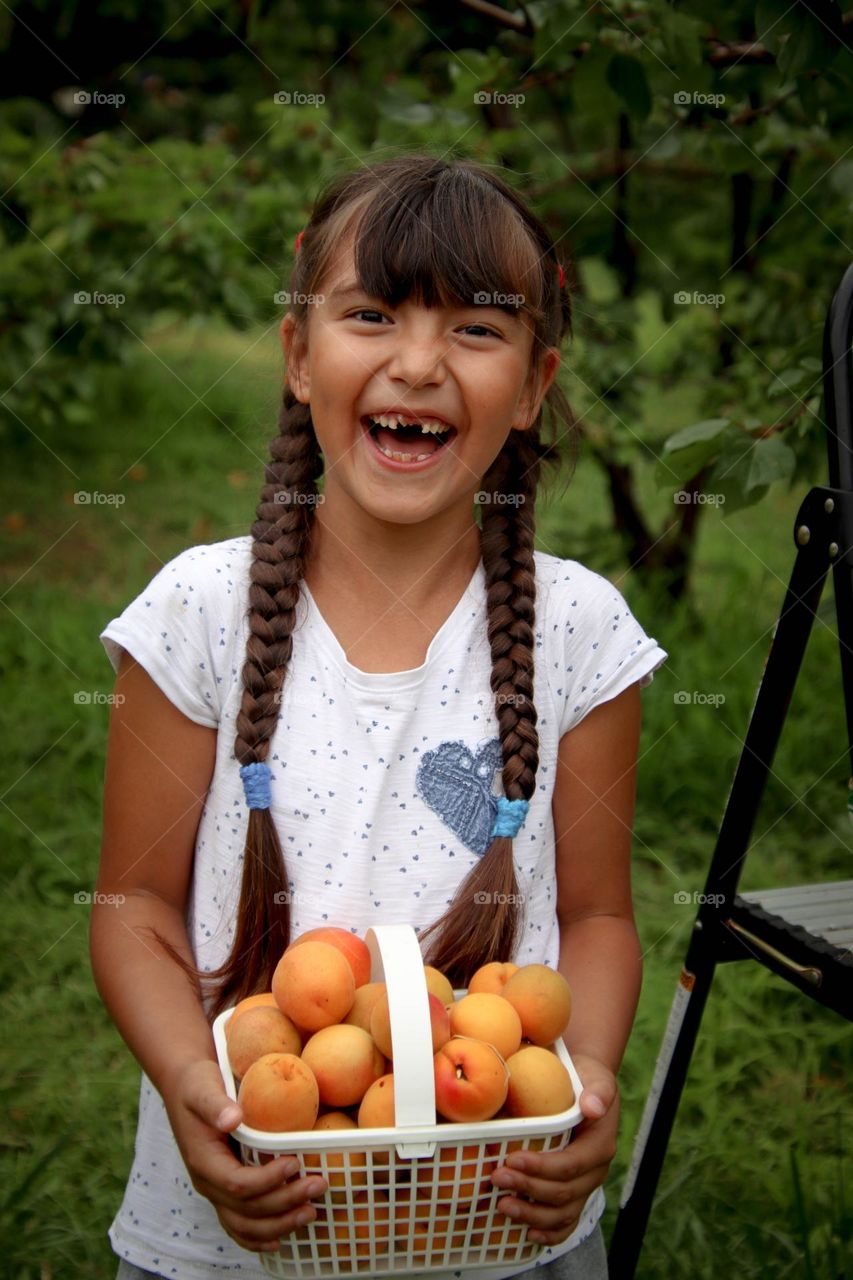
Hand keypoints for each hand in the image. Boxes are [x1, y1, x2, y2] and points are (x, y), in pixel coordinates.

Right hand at [162, 1059, 327, 1253]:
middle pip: (246, 1209)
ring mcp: (215, 1190)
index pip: (237, 1184)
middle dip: (284, 1202)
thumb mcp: (202, 1088)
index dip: (268, 1180)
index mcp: (203, 1161)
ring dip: (278, 1224)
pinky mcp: (223, 1191)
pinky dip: (259, 1236)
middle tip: (318, 1185)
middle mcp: (207, 1183)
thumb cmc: (196, 1085)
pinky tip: (281, 1239)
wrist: (184, 1088)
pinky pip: (238, 1225)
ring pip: (244, 1225)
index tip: (295, 1163)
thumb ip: (215, 1105)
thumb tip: (233, 1118)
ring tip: (311, 1213)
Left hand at [488, 1054, 618, 1245]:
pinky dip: (550, 1233)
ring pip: (563, 1213)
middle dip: (528, 1188)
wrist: (587, 1087)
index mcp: (600, 1145)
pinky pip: (567, 1222)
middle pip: (563, 1192)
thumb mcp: (596, 1078)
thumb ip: (598, 1092)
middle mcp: (595, 1171)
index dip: (541, 1167)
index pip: (571, 1165)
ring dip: (532, 1214)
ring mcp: (586, 1186)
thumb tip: (592, 1107)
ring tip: (502, 1205)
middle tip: (496, 1178)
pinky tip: (529, 1235)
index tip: (512, 1158)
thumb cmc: (585, 1080)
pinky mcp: (576, 1194)